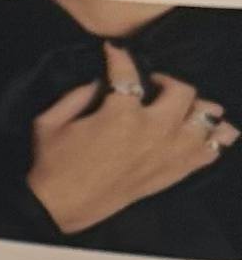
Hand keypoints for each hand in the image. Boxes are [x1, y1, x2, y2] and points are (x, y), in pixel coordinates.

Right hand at [24, 43, 236, 234]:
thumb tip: (98, 82)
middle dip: (167, 82)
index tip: (114, 51)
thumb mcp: (49, 122)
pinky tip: (196, 135)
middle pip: (183, 91)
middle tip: (154, 88)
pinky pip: (210, 151)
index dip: (119, 57)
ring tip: (180, 111)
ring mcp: (168, 152)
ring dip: (195, 109)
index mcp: (121, 115)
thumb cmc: (51, 165)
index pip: (128, 73)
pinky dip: (210, 140)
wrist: (58, 207)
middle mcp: (153, 130)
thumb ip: (76, 95)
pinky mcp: (173, 172)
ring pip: (206, 117)